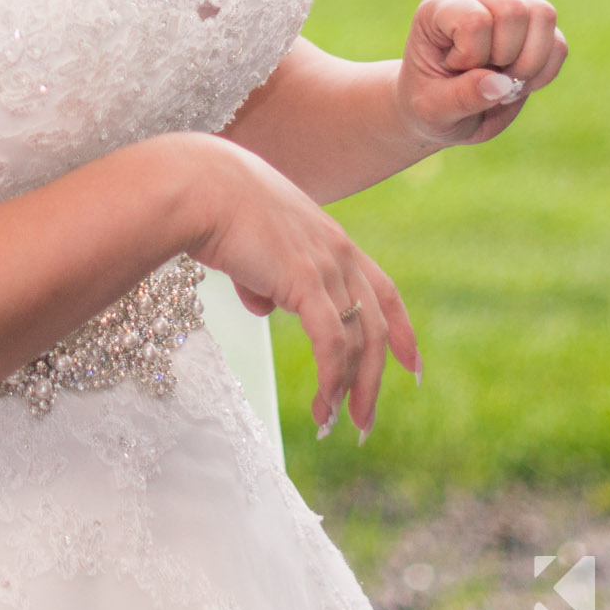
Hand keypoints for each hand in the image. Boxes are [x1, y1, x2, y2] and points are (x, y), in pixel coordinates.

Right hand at [179, 136, 419, 441]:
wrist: (198, 185)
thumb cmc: (213, 203)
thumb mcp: (251, 241)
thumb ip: (264, 273)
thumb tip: (264, 304)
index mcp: (329, 238)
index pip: (380, 288)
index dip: (399, 328)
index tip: (412, 364)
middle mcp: (338, 251)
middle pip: (375, 326)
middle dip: (374, 378)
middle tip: (364, 420)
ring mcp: (326, 266)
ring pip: (357, 341)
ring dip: (349, 390)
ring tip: (335, 425)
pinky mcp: (306, 282)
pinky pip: (332, 344)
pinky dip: (332, 380)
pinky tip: (322, 407)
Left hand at [396, 0, 566, 149]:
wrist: (444, 110)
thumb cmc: (428, 104)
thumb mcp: (433, 109)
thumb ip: (463, 96)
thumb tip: (503, 84)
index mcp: (439, 7)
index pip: (475, 20)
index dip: (473, 56)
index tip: (454, 71)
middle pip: (513, 9)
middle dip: (508, 57)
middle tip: (487, 80)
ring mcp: (505, 3)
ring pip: (542, 14)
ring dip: (532, 61)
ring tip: (507, 81)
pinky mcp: (532, 24)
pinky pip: (558, 41)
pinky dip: (546, 72)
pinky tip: (521, 84)